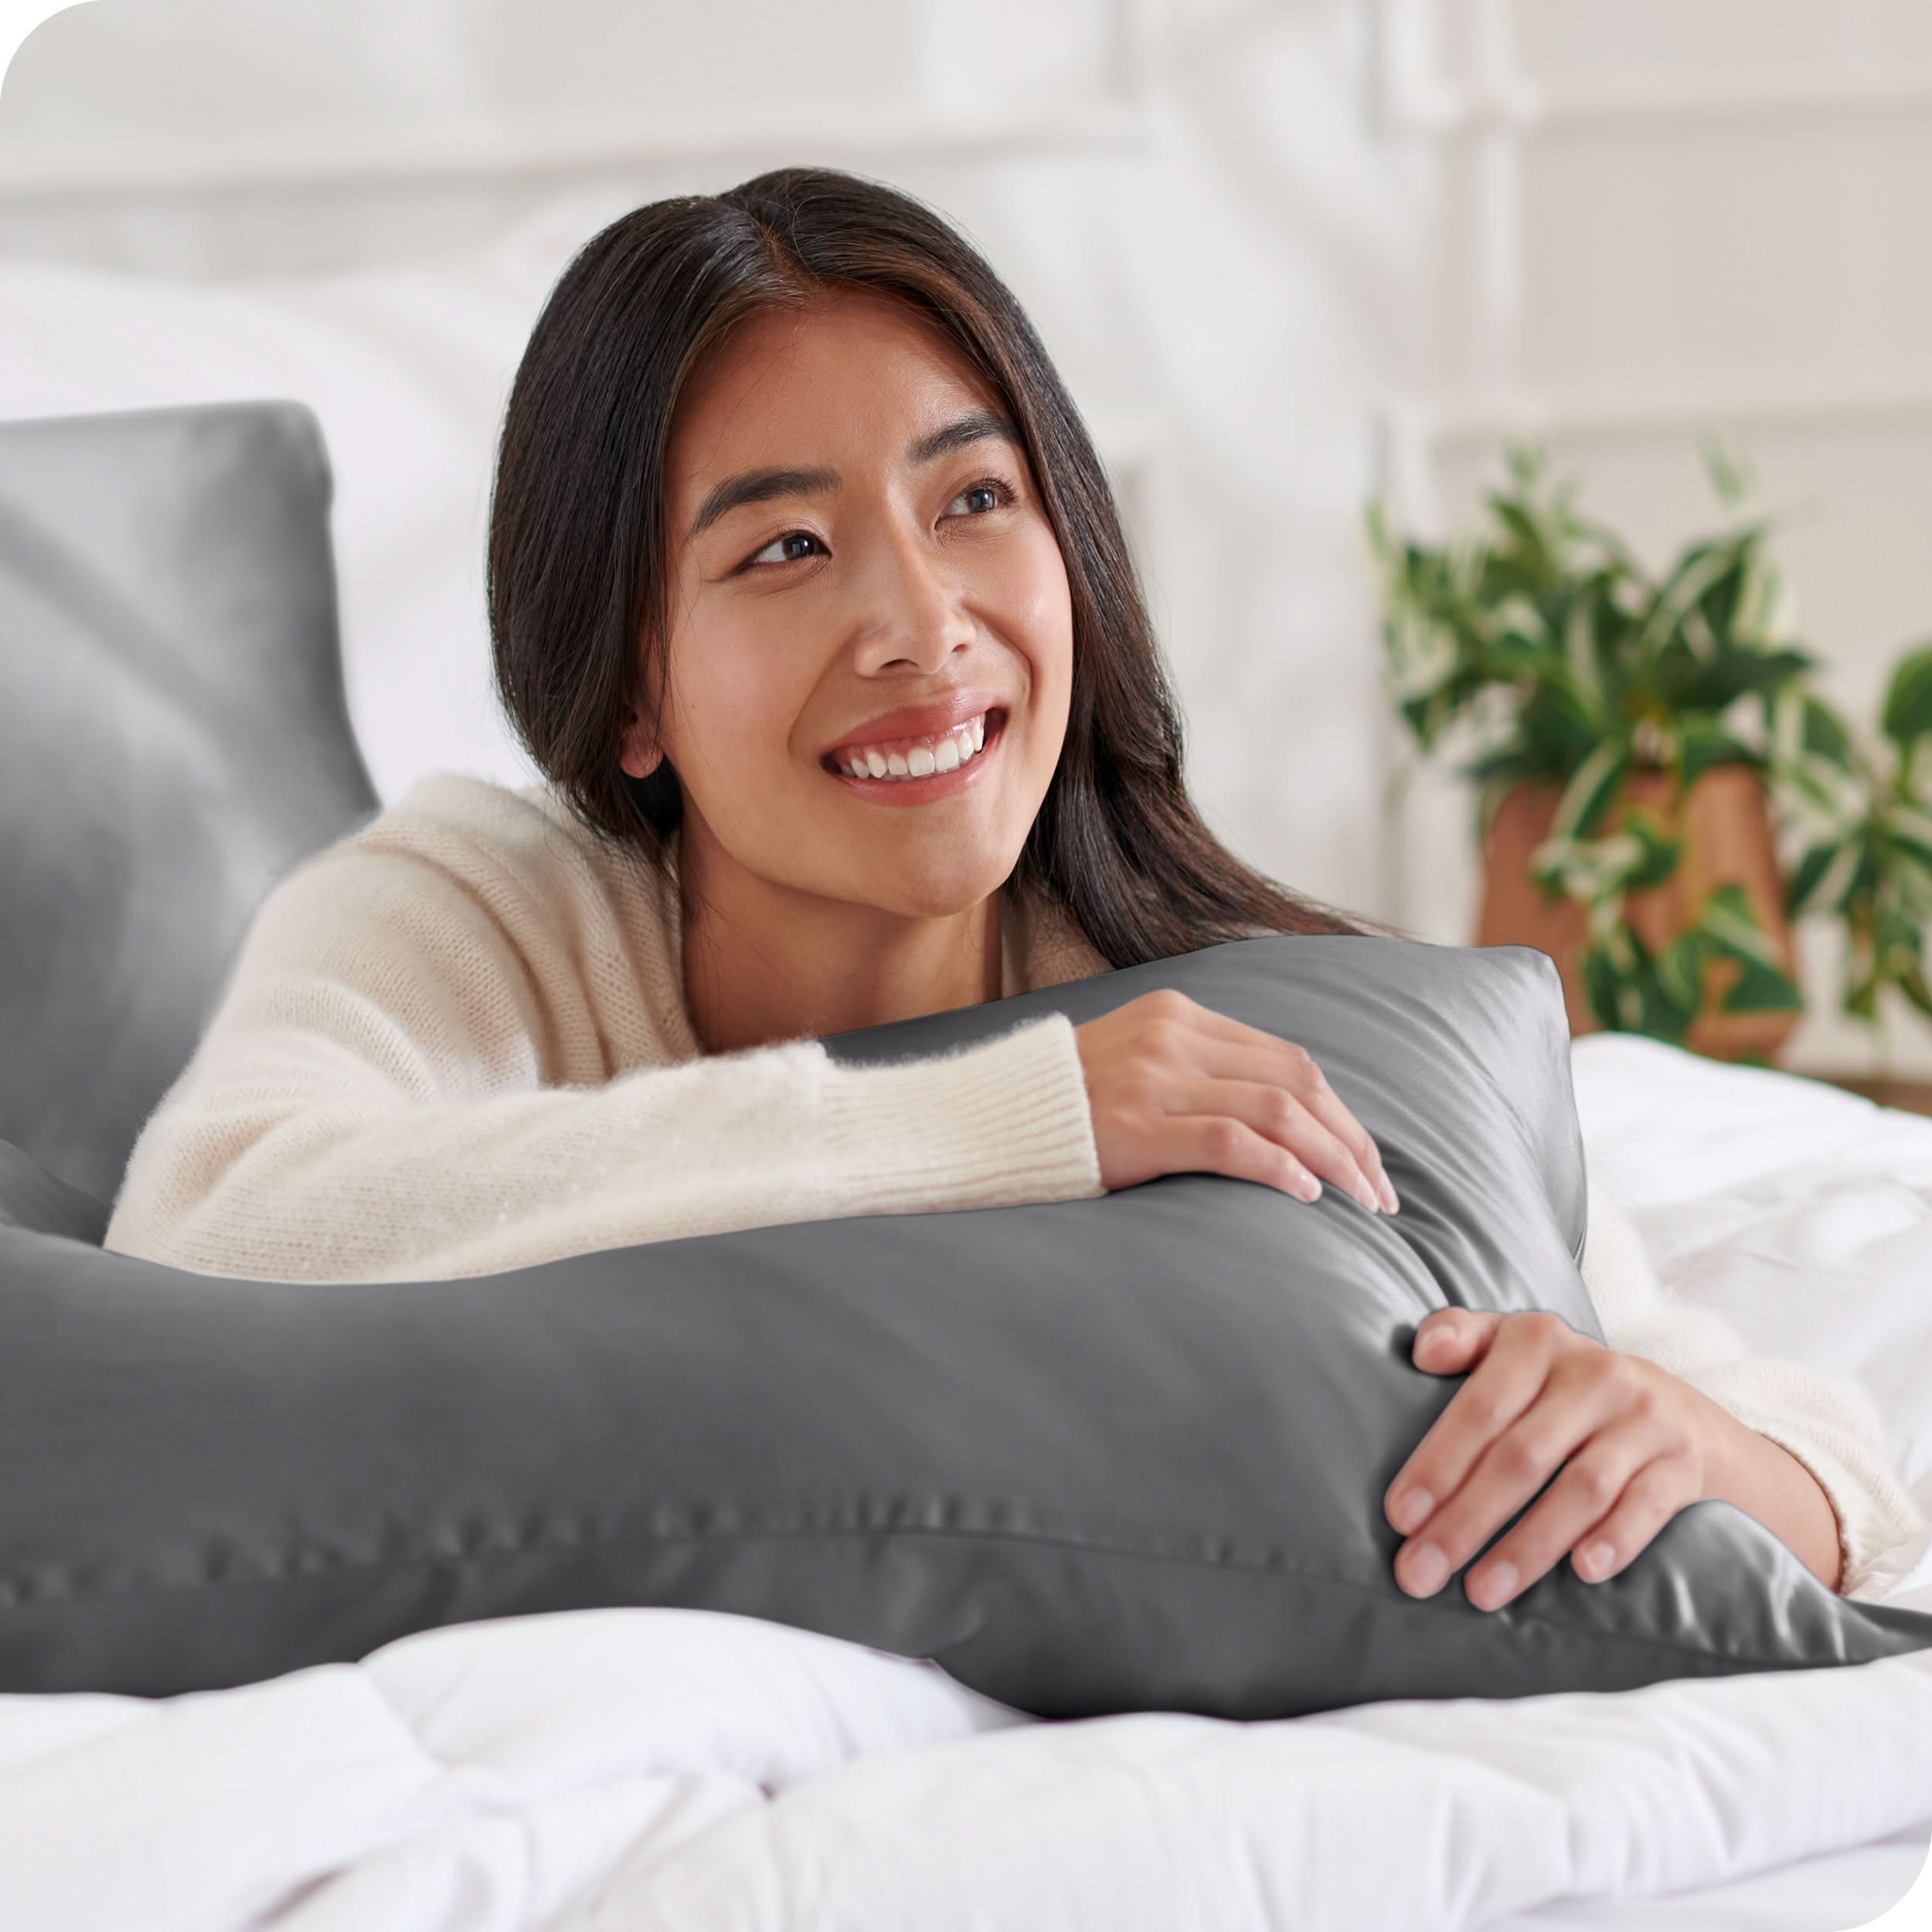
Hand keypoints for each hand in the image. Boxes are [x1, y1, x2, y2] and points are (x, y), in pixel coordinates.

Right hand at [1072, 989, 1398, 1213]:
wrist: (981, 1120)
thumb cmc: (1062, 1109)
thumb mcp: (1133, 1066)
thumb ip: (1195, 1075)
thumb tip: (1275, 1119)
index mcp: (1178, 1015)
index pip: (1288, 1058)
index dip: (1339, 1111)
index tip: (1366, 1159)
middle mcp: (1171, 1036)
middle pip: (1296, 1081)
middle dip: (1350, 1139)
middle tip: (1380, 1193)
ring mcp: (1153, 1079)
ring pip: (1276, 1110)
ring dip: (1331, 1159)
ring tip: (1360, 1202)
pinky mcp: (1135, 1126)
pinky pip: (1230, 1141)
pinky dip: (1279, 1168)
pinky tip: (1305, 1197)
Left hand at [1383, 1307, 1734, 1610]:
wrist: (1682, 1413)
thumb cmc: (1567, 1386)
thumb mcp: (1517, 1346)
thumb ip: (1464, 1337)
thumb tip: (1423, 1352)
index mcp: (1539, 1340)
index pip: (1481, 1406)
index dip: (1438, 1462)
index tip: (1399, 1517)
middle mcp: (1595, 1374)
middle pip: (1522, 1456)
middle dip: (1466, 1520)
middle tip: (1420, 1573)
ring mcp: (1644, 1420)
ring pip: (1581, 1489)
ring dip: (1528, 1546)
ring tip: (1480, 1592)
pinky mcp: (1682, 1463)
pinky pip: (1647, 1506)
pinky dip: (1615, 1540)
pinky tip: (1582, 1572)